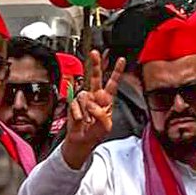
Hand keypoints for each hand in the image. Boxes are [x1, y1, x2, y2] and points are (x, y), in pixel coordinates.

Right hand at [62, 52, 124, 170]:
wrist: (82, 141)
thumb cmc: (95, 134)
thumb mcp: (106, 126)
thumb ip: (102, 114)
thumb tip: (92, 103)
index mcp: (107, 100)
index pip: (113, 83)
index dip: (117, 72)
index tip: (121, 60)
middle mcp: (95, 96)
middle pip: (95, 77)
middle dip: (95, 64)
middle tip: (94, 53)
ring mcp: (84, 99)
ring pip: (85, 95)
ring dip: (86, 109)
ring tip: (88, 119)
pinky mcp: (74, 103)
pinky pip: (76, 104)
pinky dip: (78, 113)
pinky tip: (80, 119)